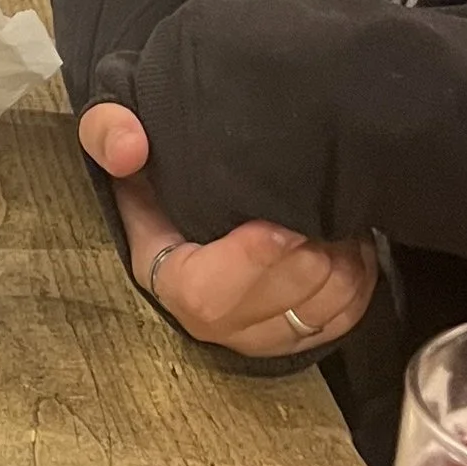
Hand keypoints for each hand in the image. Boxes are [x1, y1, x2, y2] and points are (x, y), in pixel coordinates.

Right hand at [78, 100, 376, 359]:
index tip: (285, 224)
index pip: (206, 294)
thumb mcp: (115, 134)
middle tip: (329, 206)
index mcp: (163, 274)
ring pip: (316, 313)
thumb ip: (109, 130)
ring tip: (341, 219)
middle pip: (276, 303)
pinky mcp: (292, 336)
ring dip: (341, 264)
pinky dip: (357, 283)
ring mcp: (253, 333)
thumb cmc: (155, 159)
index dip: (253, 262)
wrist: (181, 178)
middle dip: (314, 254)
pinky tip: (350, 243)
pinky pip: (339, 322)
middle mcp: (207, 318)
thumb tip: (129, 147)